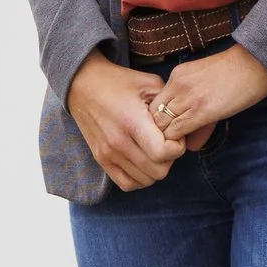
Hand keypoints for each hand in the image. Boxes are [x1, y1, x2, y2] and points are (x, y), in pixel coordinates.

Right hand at [66, 51, 185, 191]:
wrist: (83, 85)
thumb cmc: (120, 82)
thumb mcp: (149, 83)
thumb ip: (169, 103)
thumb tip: (183, 123)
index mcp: (132, 121)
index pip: (164, 153)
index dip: (177, 146)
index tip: (174, 134)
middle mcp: (118, 142)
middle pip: (158, 171)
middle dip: (169, 158)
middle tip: (166, 142)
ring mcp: (108, 154)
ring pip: (145, 181)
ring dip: (155, 168)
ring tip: (154, 149)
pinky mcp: (101, 160)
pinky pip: (127, 184)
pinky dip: (140, 178)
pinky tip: (143, 162)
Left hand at [149, 46, 266, 147]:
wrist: (255, 62)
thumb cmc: (236, 74)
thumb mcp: (207, 86)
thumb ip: (195, 111)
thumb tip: (191, 146)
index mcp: (177, 75)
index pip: (153, 104)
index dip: (158, 122)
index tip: (169, 132)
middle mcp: (177, 84)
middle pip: (153, 115)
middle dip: (158, 132)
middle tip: (171, 143)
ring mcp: (188, 96)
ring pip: (161, 126)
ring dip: (167, 139)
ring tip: (179, 146)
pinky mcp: (201, 110)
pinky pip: (177, 131)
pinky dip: (178, 142)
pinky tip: (188, 144)